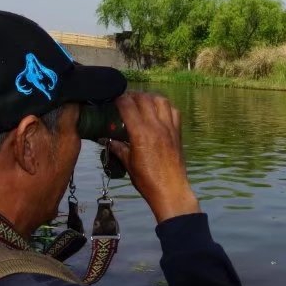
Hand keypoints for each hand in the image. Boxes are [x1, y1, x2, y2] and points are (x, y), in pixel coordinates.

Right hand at [107, 92, 199, 223]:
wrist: (170, 190)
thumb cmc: (147, 180)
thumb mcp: (128, 163)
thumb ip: (118, 148)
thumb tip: (108, 140)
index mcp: (141, 133)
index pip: (128, 106)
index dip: (119, 98)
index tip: (113, 99)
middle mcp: (156, 126)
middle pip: (144, 99)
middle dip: (133, 95)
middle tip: (125, 99)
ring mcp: (169, 128)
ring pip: (161, 100)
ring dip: (150, 97)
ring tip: (142, 101)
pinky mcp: (178, 133)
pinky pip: (174, 111)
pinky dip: (165, 107)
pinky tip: (159, 111)